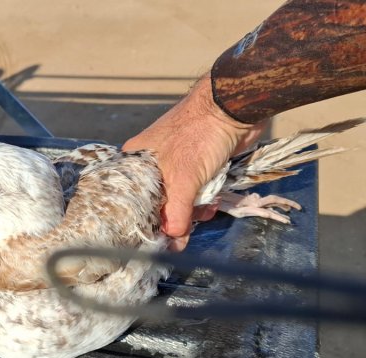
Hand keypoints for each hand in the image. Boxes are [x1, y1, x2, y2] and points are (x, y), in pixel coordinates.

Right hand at [122, 72, 264, 249]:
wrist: (233, 106)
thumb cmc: (198, 138)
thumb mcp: (182, 181)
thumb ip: (176, 215)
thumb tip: (173, 243)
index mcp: (136, 162)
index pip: (133, 201)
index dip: (144, 221)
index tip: (155, 239)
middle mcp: (151, 163)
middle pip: (157, 202)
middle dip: (174, 217)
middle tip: (185, 228)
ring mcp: (175, 163)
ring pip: (178, 198)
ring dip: (193, 208)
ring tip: (205, 209)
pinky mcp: (196, 165)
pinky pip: (194, 191)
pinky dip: (203, 199)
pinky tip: (212, 201)